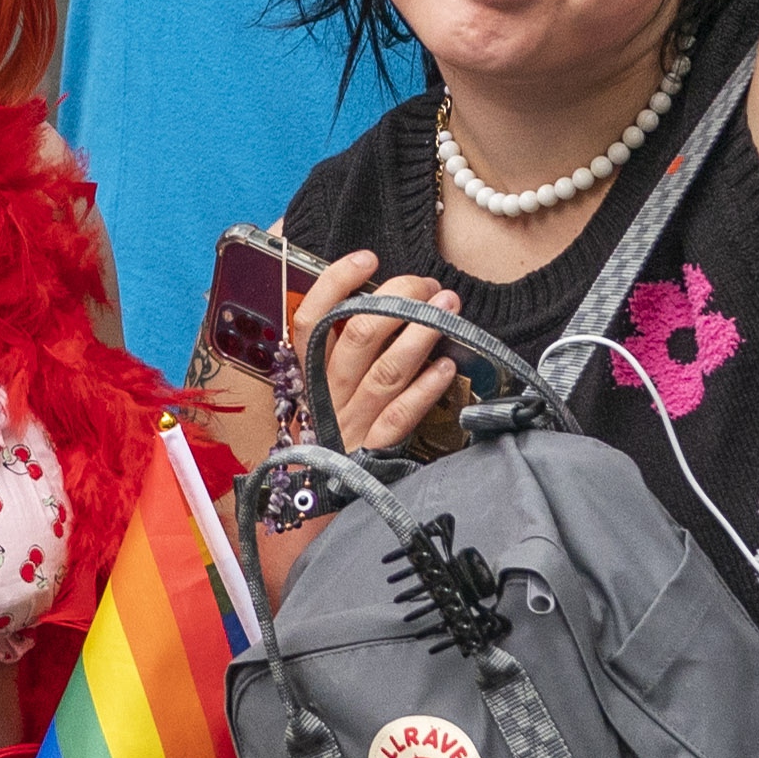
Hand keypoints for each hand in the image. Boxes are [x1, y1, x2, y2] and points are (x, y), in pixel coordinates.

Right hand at [293, 252, 463, 451]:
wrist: (325, 499)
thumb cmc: (335, 429)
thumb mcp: (326, 389)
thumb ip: (344, 348)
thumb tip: (385, 299)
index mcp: (310, 373)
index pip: (310, 319)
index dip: (335, 284)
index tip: (367, 259)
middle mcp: (328, 394)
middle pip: (359, 335)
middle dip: (400, 300)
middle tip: (429, 286)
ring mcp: (351, 422)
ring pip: (386, 371)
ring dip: (421, 334)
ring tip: (448, 309)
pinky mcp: (375, 450)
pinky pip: (401, 416)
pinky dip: (426, 389)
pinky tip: (447, 366)